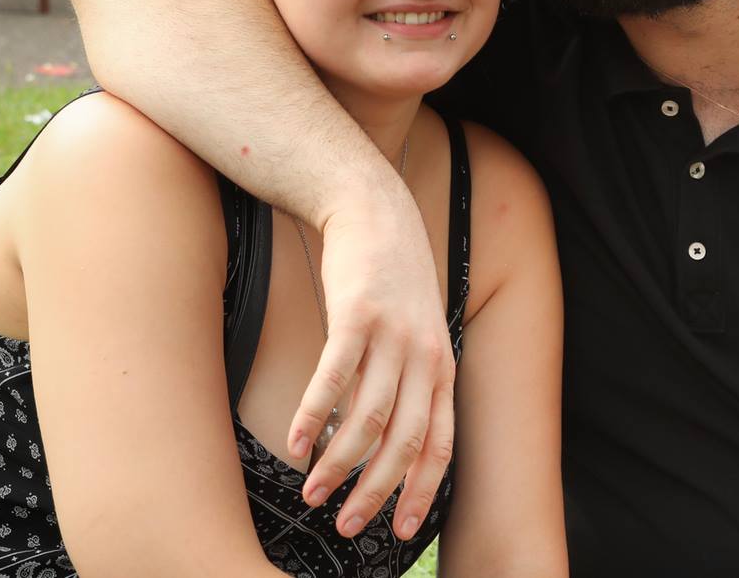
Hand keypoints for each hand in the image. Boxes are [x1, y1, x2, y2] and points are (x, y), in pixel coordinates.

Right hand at [288, 191, 456, 540]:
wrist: (373, 208)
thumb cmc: (393, 275)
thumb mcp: (418, 328)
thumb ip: (408, 380)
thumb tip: (383, 439)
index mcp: (442, 364)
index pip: (440, 442)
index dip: (422, 490)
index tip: (404, 530)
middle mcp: (423, 354)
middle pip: (404, 441)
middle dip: (375, 491)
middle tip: (348, 525)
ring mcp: (392, 334)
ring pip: (367, 418)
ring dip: (338, 464)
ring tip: (313, 492)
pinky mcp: (356, 314)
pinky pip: (333, 378)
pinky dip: (313, 417)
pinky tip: (296, 444)